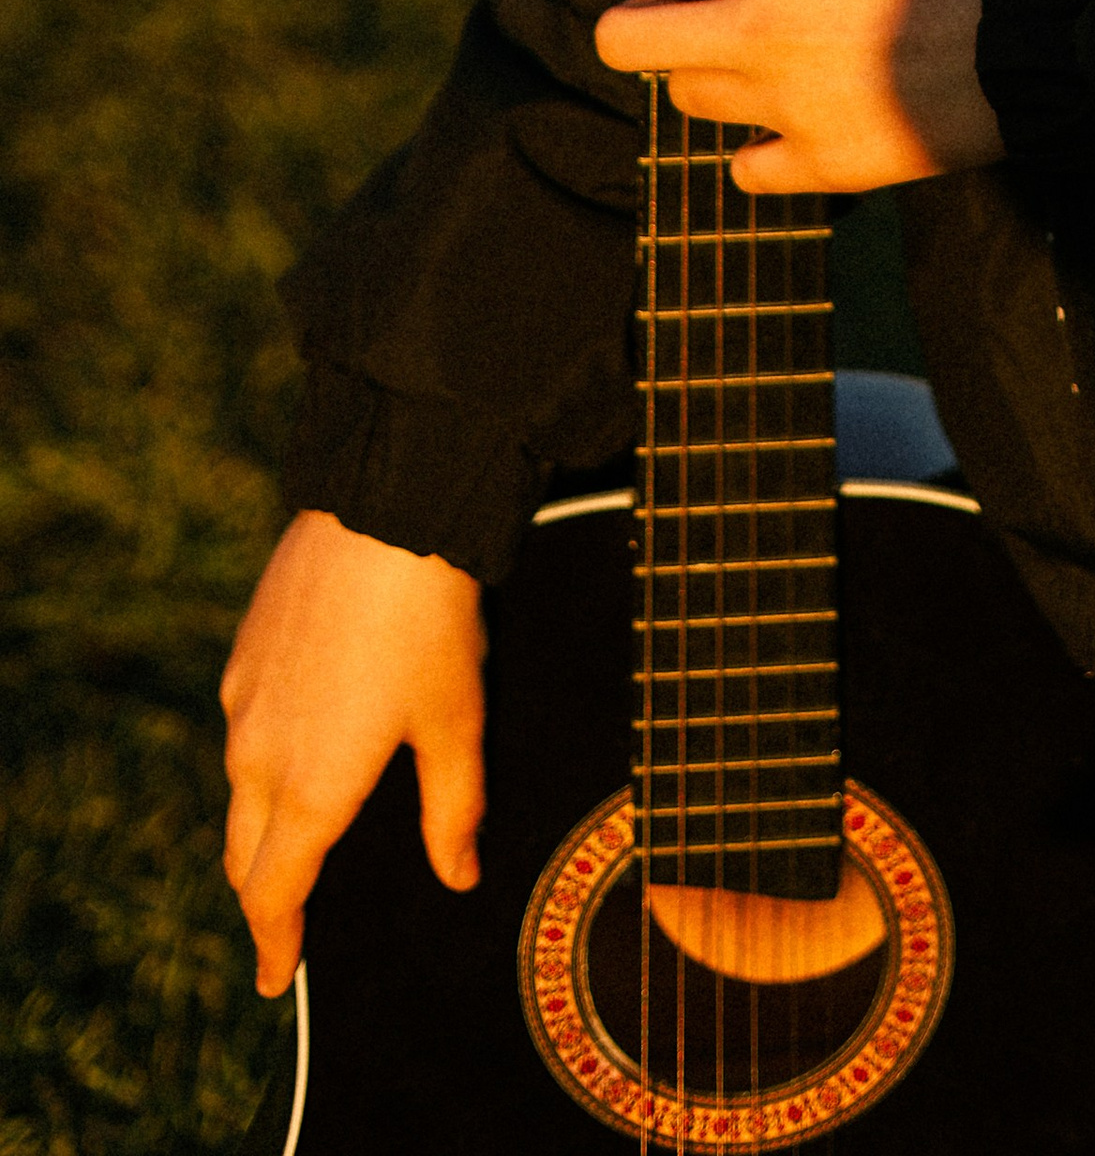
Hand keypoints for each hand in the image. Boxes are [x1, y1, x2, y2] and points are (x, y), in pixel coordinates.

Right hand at [220, 509, 485, 995]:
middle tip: (286, 920)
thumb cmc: (430, 621)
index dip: (274, 943)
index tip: (275, 979)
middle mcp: (259, 754)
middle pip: (244, 852)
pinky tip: (300, 739)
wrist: (384, 511)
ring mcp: (243, 699)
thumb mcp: (457, 721)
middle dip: (262, 894)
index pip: (271, 893)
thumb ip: (454, 810)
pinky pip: (244, 727)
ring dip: (261, 824)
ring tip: (295, 833)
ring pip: (239, 789)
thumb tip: (458, 876)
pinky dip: (262, 758)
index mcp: (310, 788)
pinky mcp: (243, 651)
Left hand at [594, 0, 1011, 192]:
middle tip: (682, 12)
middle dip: (636, 21)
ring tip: (752, 64)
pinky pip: (747, 169)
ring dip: (709, 76)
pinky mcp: (821, 162)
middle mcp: (758, 29)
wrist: (1037, 38)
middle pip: (626, 39)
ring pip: (688, 100)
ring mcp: (783, 103)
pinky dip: (758, 152)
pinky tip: (786, 130)